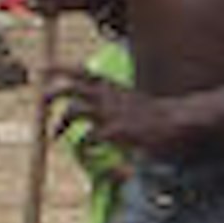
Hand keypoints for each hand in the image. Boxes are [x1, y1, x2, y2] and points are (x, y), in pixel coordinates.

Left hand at [47, 62, 176, 158]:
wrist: (182, 121)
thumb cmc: (159, 116)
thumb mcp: (134, 105)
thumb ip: (116, 106)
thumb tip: (100, 118)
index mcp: (113, 88)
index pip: (82, 72)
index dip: (60, 69)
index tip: (41, 69)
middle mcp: (108, 96)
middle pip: (71, 86)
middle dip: (51, 92)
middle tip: (40, 102)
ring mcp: (111, 113)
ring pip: (75, 108)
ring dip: (60, 122)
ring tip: (55, 135)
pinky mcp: (116, 131)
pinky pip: (90, 138)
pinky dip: (84, 146)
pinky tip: (87, 153)